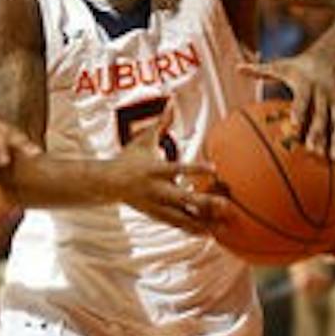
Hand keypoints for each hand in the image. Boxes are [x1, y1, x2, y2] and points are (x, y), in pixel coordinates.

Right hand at [111, 109, 231, 235]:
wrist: (108, 184)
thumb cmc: (129, 159)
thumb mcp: (143, 140)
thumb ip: (161, 123)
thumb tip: (171, 102)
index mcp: (155, 170)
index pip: (179, 169)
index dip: (196, 169)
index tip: (215, 169)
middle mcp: (157, 190)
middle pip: (184, 198)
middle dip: (204, 203)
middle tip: (225, 205)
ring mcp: (157, 206)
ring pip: (182, 217)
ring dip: (203, 222)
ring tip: (222, 227)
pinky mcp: (157, 216)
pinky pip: (177, 225)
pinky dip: (193, 229)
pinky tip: (209, 234)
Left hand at [239, 55, 334, 160]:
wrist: (326, 61)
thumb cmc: (295, 68)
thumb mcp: (279, 65)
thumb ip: (259, 70)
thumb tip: (237, 68)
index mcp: (306, 84)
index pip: (302, 99)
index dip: (299, 112)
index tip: (294, 126)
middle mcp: (323, 95)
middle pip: (321, 115)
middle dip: (318, 132)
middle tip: (312, 150)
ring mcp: (334, 104)